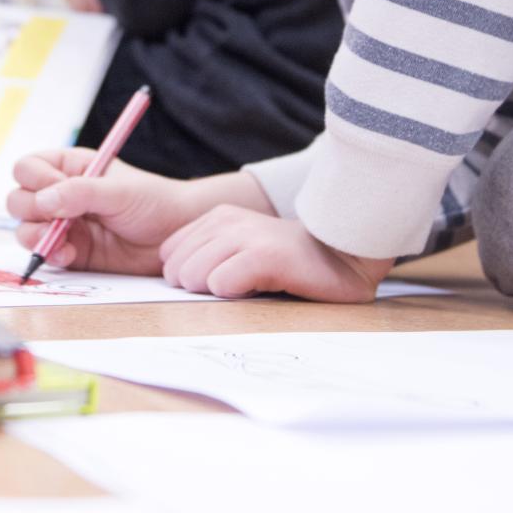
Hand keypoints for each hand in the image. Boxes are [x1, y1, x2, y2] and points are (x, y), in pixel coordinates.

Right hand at [8, 148, 201, 275]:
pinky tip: (70, 255)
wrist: (176, 235)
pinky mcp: (71, 252)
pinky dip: (50, 256)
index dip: (35, 179)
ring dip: (36, 236)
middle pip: (19, 199)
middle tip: (57, 218)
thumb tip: (43, 201)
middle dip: (31, 210)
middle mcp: (60, 194)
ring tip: (61, 242)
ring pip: (25, 228)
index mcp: (70, 167)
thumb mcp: (118, 190)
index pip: (29, 167)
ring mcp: (63, 225)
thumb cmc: (152, 200)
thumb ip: (80, 193)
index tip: (56, 188)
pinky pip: (45, 255)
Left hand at [160, 206, 394, 300]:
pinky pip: (221, 284)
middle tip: (232, 291)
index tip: (214, 284)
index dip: (187, 277)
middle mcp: (227, 221)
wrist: (343, 255)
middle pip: (176, 269)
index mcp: (218, 217)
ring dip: (215, 293)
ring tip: (247, 290)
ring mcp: (245, 236)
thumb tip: (175, 280)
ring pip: (193, 277)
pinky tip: (259, 291)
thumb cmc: (291, 262)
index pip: (169, 254)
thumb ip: (209, 256)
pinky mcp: (264, 256)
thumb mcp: (241, 248)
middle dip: (196, 289)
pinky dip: (234, 295)